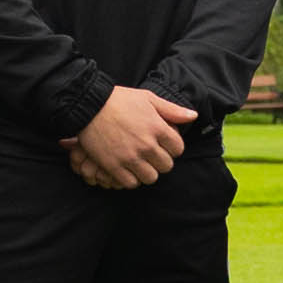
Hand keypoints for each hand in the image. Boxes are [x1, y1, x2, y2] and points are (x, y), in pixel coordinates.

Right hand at [66, 85, 190, 188]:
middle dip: (161, 160)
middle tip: (151, 154)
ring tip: (140, 163)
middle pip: (166, 166)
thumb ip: (172, 110)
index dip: (172, 147)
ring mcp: (130, 157)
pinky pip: (131, 183)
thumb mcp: (148, 99)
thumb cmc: (119, 100)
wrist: (89, 106)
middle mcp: (146, 145)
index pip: (178, 149)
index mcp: (158, 128)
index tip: (163, 143)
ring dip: (147, 172)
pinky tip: (127, 168)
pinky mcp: (113, 166)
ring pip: (151, 178)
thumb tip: (193, 116)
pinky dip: (131, 179)